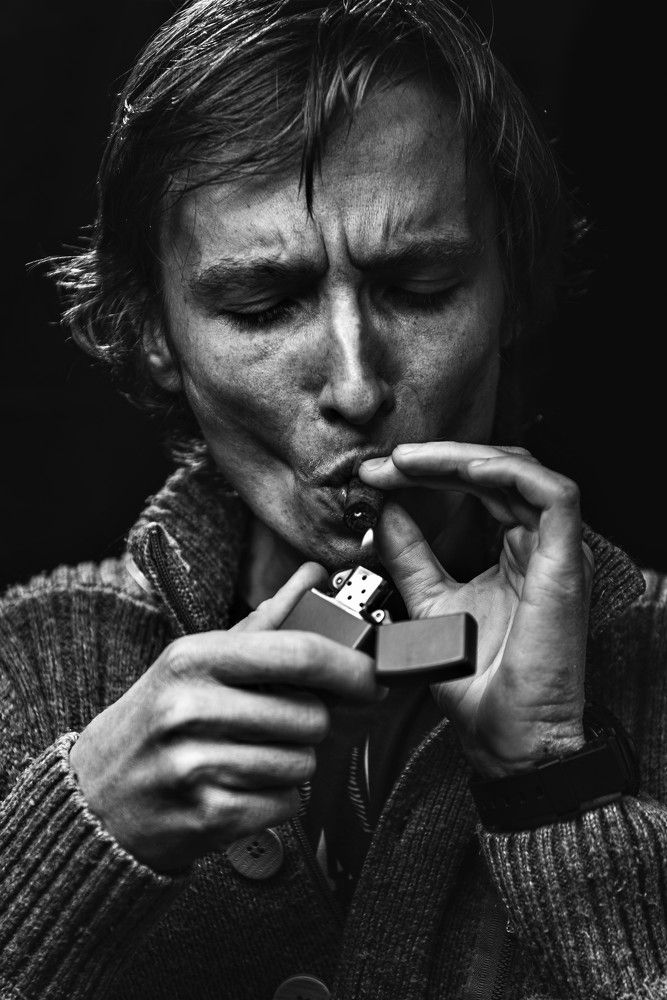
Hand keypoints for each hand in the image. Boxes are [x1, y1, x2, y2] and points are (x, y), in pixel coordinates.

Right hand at [69, 562, 380, 871]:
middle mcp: (190, 708)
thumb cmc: (158, 722)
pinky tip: (240, 789)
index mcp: (193, 658)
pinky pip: (287, 804)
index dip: (351, 667)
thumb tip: (313, 574)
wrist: (97, 801)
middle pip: (311, 716)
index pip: (299, 654)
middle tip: (281, 726)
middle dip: (311, 724)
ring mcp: (195, 766)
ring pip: (303, 763)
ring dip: (292, 764)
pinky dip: (276, 801)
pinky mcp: (206, 817)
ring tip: (248, 757)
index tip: (372, 678)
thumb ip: (264, 622)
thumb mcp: (197, 663)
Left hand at [360, 442, 593, 777]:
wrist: (502, 733)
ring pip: (521, 471)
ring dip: (462, 458)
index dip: (429, 471)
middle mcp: (537, 545)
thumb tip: (383, 512)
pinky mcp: (567, 562)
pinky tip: (464, 471)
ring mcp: (555, 551)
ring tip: (411, 462)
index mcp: (513, 551)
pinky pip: (553, 495)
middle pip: (496, 470)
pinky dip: (508, 474)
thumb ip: (410, 555)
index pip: (478, 486)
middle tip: (387, 464)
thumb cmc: (475, 679)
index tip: (378, 475)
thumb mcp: (428, 601)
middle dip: (436, 458)